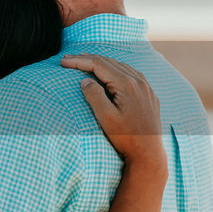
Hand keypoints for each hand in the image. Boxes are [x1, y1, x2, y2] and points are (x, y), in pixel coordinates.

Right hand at [60, 55, 165, 169]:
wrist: (149, 152)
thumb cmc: (126, 137)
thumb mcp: (106, 117)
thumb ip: (94, 96)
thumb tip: (85, 80)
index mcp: (126, 84)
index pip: (98, 65)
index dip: (79, 61)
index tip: (63, 62)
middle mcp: (138, 81)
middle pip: (109, 62)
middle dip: (87, 59)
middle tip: (68, 59)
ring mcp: (145, 86)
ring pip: (120, 66)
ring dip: (101, 62)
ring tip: (84, 61)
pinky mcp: (148, 94)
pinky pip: (130, 73)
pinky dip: (114, 69)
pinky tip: (108, 72)